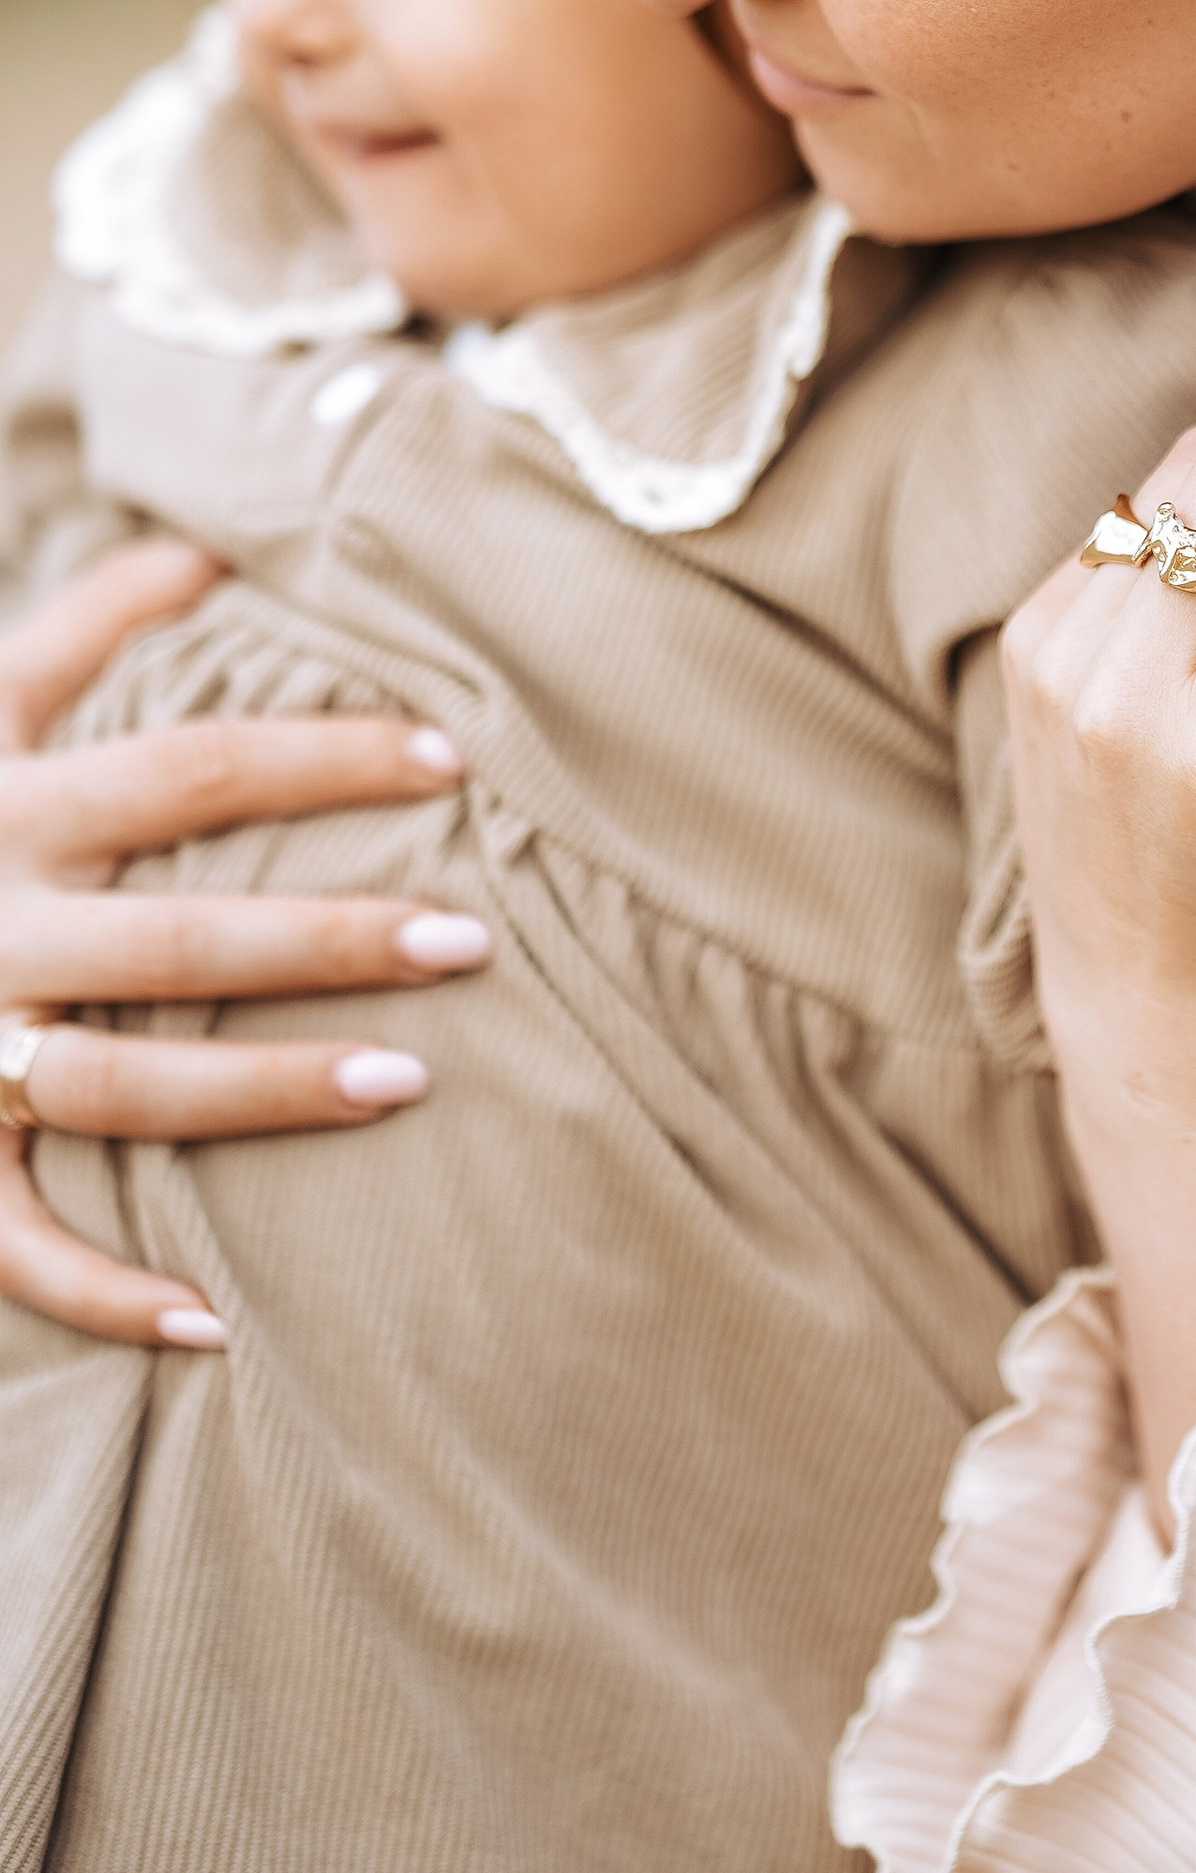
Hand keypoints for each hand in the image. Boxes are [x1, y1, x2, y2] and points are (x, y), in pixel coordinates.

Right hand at [0, 539, 484, 1350]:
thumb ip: (82, 626)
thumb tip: (208, 550)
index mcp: (8, 803)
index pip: (194, 767)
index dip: (323, 754)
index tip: (450, 753)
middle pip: (180, 938)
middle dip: (330, 938)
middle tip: (471, 939)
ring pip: (119, 1087)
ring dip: (261, 1095)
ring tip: (407, 1084)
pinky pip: (12, 1243)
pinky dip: (101, 1292)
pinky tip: (213, 1323)